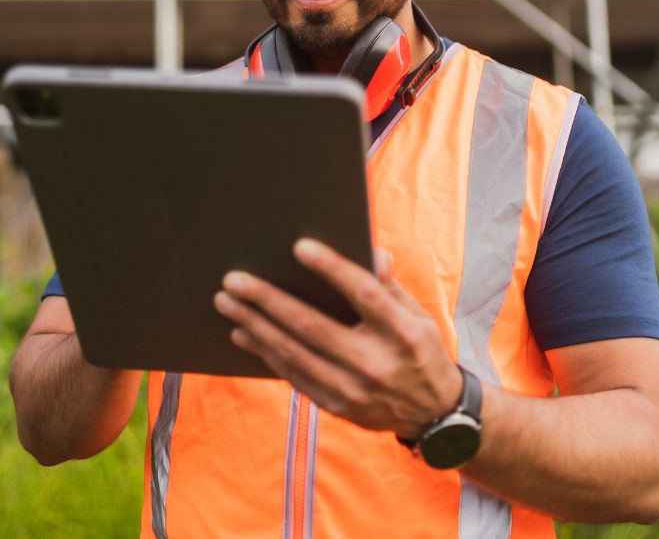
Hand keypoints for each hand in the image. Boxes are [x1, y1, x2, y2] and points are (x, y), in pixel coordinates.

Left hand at [213, 238, 461, 439]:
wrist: (432, 412)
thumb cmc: (420, 348)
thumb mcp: (417, 313)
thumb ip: (389, 284)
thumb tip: (371, 254)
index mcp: (402, 333)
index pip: (364, 294)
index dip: (333, 269)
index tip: (300, 246)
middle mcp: (376, 363)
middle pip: (313, 326)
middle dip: (269, 300)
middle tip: (234, 280)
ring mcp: (353, 389)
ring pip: (294, 353)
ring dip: (255, 325)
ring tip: (226, 302)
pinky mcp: (337, 406)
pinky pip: (293, 375)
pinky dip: (266, 353)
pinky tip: (244, 332)